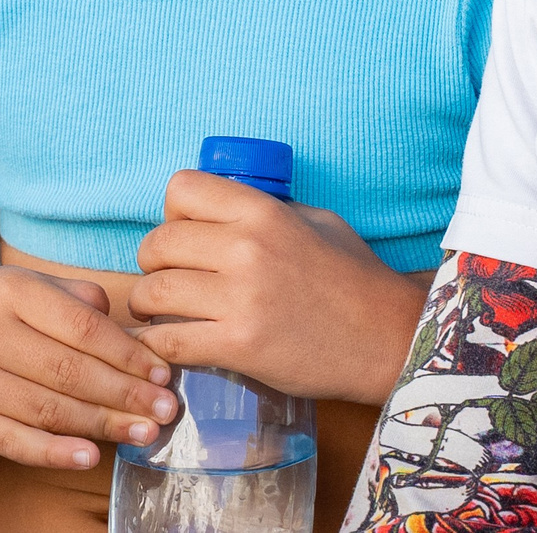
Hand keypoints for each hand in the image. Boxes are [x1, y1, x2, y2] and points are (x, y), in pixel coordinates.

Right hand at [0, 265, 177, 471]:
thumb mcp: (23, 286)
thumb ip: (76, 300)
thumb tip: (130, 335)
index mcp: (8, 290)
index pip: (81, 327)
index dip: (127, 355)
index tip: (162, 374)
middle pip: (68, 371)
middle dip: (125, 395)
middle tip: (165, 411)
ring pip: (47, 409)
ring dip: (102, 426)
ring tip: (143, 433)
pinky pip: (14, 441)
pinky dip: (55, 452)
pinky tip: (90, 456)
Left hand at [130, 170, 431, 404]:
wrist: (387, 339)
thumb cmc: (354, 278)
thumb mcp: (315, 221)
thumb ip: (264, 211)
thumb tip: (215, 211)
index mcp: (262, 211)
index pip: (181, 189)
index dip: (173, 213)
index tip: (184, 235)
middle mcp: (245, 248)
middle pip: (158, 243)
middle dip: (154, 263)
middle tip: (168, 279)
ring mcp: (239, 299)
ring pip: (153, 293)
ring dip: (149, 306)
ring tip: (163, 314)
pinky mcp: (237, 346)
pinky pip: (168, 342)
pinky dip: (161, 345)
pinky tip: (176, 345)